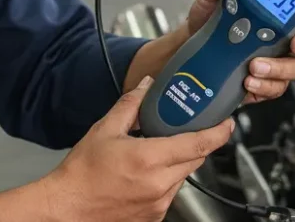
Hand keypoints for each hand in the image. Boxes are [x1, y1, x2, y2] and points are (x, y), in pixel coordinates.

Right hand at [42, 76, 234, 221]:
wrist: (66, 210)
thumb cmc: (82, 174)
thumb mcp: (104, 130)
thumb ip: (131, 105)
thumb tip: (146, 86)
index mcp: (150, 159)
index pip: (199, 144)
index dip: (218, 132)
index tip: (228, 122)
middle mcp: (160, 185)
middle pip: (195, 159)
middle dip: (197, 143)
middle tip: (191, 128)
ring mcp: (158, 205)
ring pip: (183, 177)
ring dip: (179, 162)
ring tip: (158, 151)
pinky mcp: (154, 218)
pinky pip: (171, 193)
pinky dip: (166, 180)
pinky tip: (146, 173)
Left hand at [186, 0, 294, 104]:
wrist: (190, 44)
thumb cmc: (210, 16)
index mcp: (279, 12)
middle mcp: (283, 36)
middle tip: (294, 42)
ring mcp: (275, 60)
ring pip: (294, 68)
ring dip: (278, 68)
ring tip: (255, 64)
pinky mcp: (263, 82)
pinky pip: (274, 87)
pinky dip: (263, 86)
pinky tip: (248, 80)